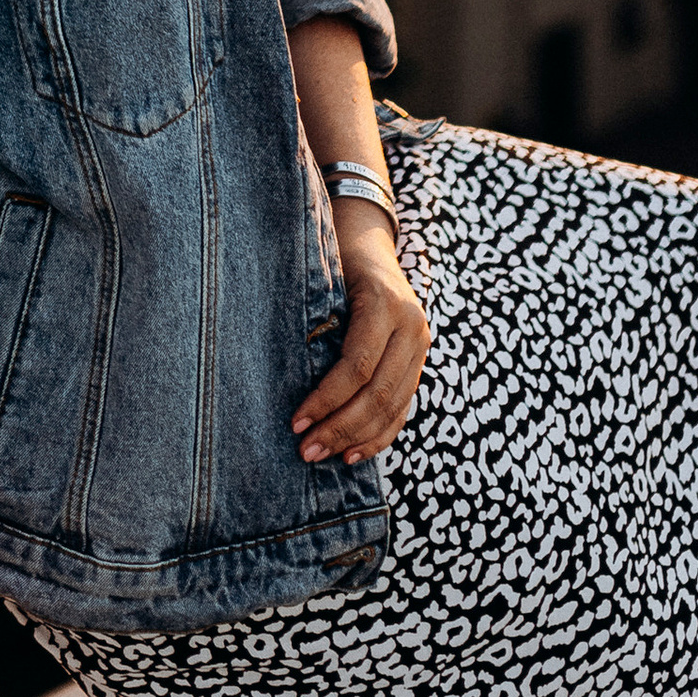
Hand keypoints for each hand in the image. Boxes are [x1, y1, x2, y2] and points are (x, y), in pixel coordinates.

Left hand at [292, 206, 429, 466]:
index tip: (296, 422)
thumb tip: (277, 368)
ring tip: (323, 456)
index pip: (358, 365)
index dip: (327, 398)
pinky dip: (379, 435)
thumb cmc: (332, 257)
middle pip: (379, 393)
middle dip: (340, 427)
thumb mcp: (322, 276)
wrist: (367, 240)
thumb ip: (313, 317)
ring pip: (394, 406)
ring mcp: (420, 345)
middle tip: (305, 451)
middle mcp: (411, 326)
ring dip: (357, 438)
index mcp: (385, 303)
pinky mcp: (419, 361)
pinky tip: (353, 454)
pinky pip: (403, 407)